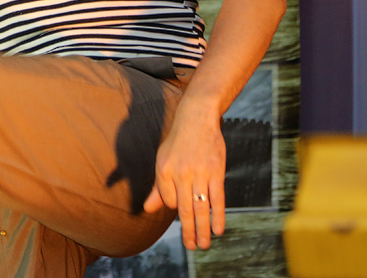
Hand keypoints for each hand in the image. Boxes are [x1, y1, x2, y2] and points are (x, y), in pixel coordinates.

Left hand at [143, 97, 226, 249]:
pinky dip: (218, 216)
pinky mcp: (216, 172)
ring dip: (202, 229)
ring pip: (201, 208)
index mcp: (164, 170)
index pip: (169, 201)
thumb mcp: (163, 161)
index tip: (183, 211)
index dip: (175, 207)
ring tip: (203, 245)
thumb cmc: (178, 142)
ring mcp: (200, 173)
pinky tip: (218, 229)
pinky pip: (217, 198)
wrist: (197, 118)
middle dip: (188, 232)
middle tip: (191, 247)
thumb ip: (158, 188)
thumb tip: (148, 210)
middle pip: (184, 210)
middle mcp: (180, 173)